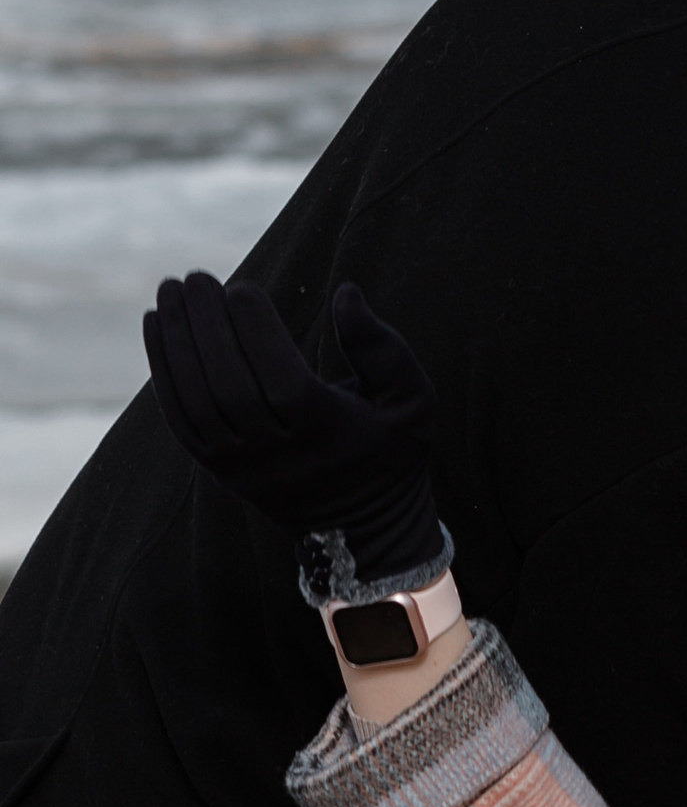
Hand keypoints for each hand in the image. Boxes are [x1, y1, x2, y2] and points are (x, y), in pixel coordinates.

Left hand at [144, 273, 446, 588]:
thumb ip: (382, 348)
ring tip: (168, 290)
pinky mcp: (218, 468)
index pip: (281, 381)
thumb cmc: (389, 450)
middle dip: (207, 327)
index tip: (241, 287)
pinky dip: (163, 369)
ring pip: (197, 400)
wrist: (362, 528)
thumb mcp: (411, 401)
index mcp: (327, 436)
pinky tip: (155, 324)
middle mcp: (277, 456)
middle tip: (195, 278)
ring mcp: (241, 466)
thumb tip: (345, 294)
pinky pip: (179, 417)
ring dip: (176, 341)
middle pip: (229, 387)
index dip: (256, 333)